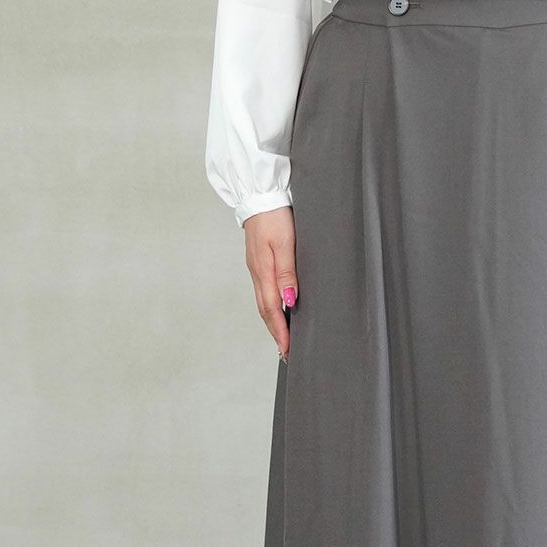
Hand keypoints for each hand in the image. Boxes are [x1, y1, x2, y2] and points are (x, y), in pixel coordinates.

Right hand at [243, 206, 298, 361]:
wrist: (259, 193)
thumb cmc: (276, 216)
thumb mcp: (285, 244)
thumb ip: (287, 274)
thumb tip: (289, 302)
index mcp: (264, 272)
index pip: (272, 310)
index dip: (280, 332)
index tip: (287, 350)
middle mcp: (257, 273)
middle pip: (265, 311)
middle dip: (275, 333)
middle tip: (286, 352)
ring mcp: (256, 267)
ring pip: (263, 302)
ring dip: (272, 322)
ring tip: (282, 338)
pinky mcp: (258, 261)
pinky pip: (263, 290)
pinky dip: (270, 306)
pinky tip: (278, 310)